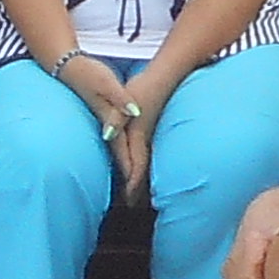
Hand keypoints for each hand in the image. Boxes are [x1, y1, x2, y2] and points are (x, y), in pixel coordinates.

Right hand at [55, 48, 142, 184]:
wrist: (65, 66)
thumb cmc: (88, 73)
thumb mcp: (106, 83)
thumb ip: (118, 99)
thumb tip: (134, 113)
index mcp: (109, 122)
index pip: (123, 153)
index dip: (130, 173)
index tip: (134, 195)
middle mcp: (106, 127)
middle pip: (119, 158)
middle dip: (126, 180)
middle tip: (132, 203)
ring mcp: (103, 123)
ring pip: (116, 152)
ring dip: (122, 170)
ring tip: (128, 190)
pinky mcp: (101, 116)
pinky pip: (113, 142)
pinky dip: (119, 155)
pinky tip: (119, 159)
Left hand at [110, 70, 179, 200]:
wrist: (170, 74)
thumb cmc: (145, 86)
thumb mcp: (125, 99)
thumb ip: (116, 119)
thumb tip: (108, 135)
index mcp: (139, 134)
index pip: (135, 164)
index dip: (131, 184)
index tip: (129, 201)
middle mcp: (147, 137)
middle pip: (141, 167)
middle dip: (137, 187)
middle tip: (132, 205)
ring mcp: (152, 133)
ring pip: (146, 161)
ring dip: (142, 177)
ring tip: (138, 194)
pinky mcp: (153, 127)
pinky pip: (147, 151)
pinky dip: (143, 163)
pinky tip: (142, 167)